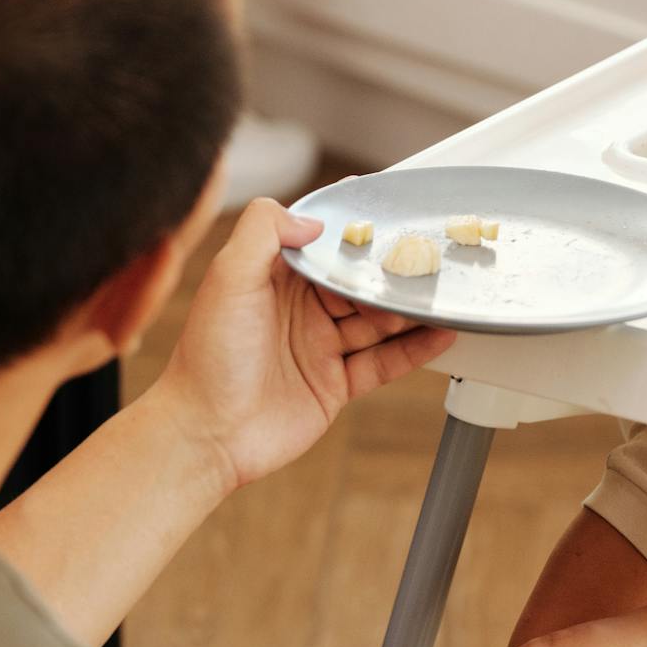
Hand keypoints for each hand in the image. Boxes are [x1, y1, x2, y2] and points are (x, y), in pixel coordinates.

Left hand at [152, 197, 455, 496]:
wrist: (206, 434)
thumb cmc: (208, 357)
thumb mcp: (229, 277)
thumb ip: (264, 231)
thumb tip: (314, 219)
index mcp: (274, 278)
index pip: (324, 243)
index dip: (354, 228)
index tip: (389, 211)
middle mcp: (299, 309)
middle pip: (357, 281)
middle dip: (390, 270)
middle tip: (428, 257)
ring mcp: (319, 347)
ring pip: (377, 320)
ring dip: (407, 308)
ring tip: (439, 293)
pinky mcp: (335, 385)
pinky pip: (383, 362)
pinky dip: (414, 349)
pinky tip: (440, 334)